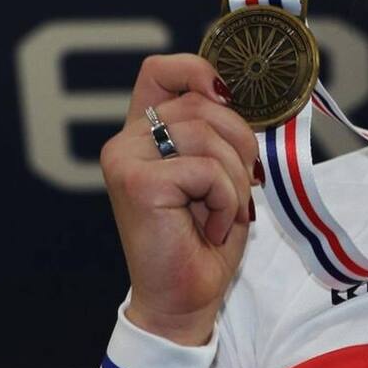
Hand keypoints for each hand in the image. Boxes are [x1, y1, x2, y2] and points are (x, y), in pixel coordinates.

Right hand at [100, 54, 260, 344]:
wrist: (185, 297)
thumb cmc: (204, 239)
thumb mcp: (220, 174)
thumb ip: (219, 134)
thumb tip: (240, 99)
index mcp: (146, 133)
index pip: (162, 70)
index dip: (199, 70)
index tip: (227, 96)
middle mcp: (128, 141)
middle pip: (203, 105)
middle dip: (241, 144)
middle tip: (240, 188)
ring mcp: (126, 159)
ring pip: (207, 134)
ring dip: (234, 179)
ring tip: (223, 212)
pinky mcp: (137, 182)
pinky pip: (205, 168)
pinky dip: (224, 198)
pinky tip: (211, 226)